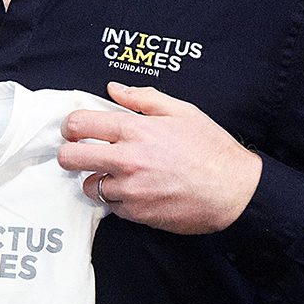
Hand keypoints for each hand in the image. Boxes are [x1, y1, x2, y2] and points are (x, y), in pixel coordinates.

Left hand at [58, 82, 261, 234]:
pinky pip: (111, 206)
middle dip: (70, 154)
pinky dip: (118, 199)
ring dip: (98, 179)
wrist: (233, 190)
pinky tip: (136, 190)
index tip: (74, 130)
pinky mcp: (137, 213)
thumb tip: (113, 90)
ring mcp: (130, 189)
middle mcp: (127, 160)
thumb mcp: (181, 111)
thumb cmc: (211, 149)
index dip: (71, 126)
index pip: (79, 123)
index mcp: (135, 129)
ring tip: (117, 174)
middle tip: (81, 153)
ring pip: (88, 185)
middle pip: (70, 158)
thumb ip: (143, 99)